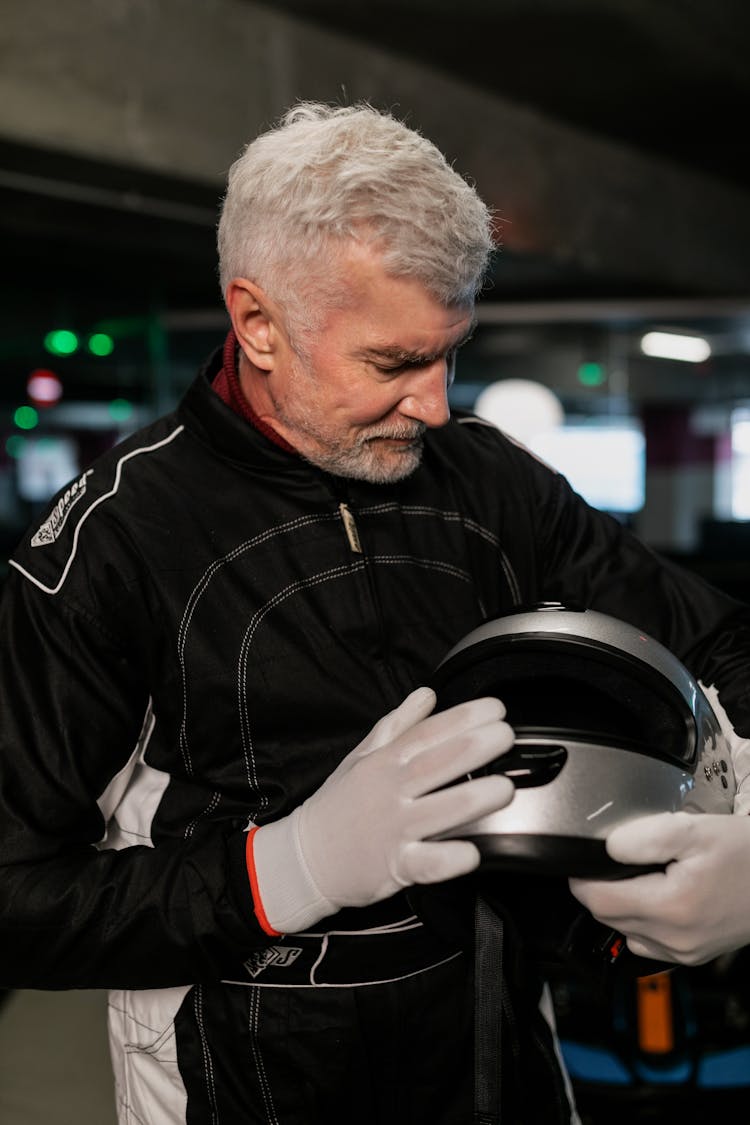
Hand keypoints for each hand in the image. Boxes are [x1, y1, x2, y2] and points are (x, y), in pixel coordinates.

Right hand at [251, 687, 513, 932]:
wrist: (304, 858)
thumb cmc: (338, 805)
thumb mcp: (361, 756)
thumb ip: (398, 725)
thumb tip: (427, 694)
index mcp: (384, 761)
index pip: (427, 733)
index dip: (462, 718)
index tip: (495, 709)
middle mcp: (390, 791)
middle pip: (436, 765)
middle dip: (474, 748)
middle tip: (505, 735)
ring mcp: (392, 829)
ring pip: (438, 811)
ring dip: (473, 798)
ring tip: (504, 788)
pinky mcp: (394, 867)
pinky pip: (424, 863)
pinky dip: (447, 859)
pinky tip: (471, 852)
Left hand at [570, 811, 749, 964]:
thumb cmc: (746, 854)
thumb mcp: (694, 830)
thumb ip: (644, 836)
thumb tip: (608, 848)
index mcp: (672, 907)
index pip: (598, 901)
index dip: (582, 878)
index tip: (583, 860)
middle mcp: (676, 939)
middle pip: (607, 917)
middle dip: (599, 888)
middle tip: (615, 860)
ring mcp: (685, 952)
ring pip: (625, 931)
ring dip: (619, 906)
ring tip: (638, 876)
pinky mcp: (693, 955)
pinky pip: (647, 943)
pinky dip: (640, 921)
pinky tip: (655, 897)